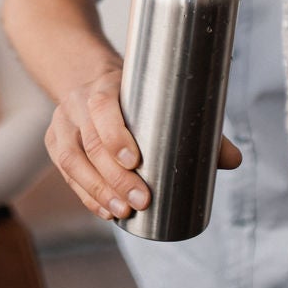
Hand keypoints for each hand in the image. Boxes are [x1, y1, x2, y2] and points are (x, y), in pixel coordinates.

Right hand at [44, 66, 241, 220]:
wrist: (85, 75)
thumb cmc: (132, 92)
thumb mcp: (158, 96)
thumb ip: (197, 127)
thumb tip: (233, 159)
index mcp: (104, 86)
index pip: (102, 107)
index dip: (115, 135)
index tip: (135, 161)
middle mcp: (77, 105)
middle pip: (89, 143)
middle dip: (115, 177)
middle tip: (142, 200)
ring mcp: (62, 125)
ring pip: (72, 162)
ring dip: (97, 191)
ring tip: (122, 212)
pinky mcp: (55, 144)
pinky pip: (67, 174)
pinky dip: (86, 195)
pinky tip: (105, 211)